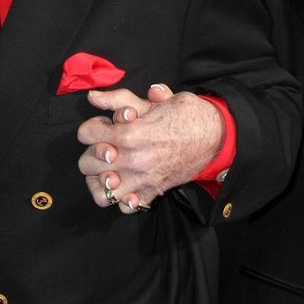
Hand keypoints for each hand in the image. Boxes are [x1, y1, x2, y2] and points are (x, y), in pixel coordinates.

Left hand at [76, 83, 222, 210]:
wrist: (217, 136)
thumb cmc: (186, 115)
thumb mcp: (154, 101)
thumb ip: (119, 99)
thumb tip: (93, 97)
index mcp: (129, 134)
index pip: (86, 134)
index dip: (92, 126)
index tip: (104, 124)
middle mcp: (132, 160)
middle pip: (86, 164)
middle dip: (92, 151)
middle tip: (106, 145)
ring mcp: (141, 180)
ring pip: (100, 191)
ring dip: (100, 179)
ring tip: (108, 168)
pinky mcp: (152, 192)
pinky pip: (125, 206)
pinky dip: (121, 199)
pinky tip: (125, 185)